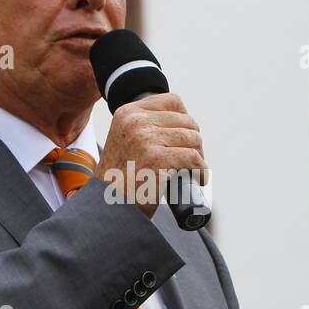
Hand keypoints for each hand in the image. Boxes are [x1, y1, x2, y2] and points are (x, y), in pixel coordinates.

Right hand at [95, 93, 208, 218]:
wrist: (107, 207)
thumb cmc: (119, 180)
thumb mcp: (124, 141)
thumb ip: (143, 128)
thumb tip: (181, 123)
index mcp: (127, 113)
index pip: (172, 100)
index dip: (184, 119)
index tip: (183, 137)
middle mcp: (136, 122)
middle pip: (187, 121)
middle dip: (193, 140)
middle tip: (189, 159)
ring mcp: (146, 139)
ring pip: (193, 139)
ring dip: (198, 155)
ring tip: (192, 169)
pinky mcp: (158, 159)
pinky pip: (194, 158)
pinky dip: (201, 170)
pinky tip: (198, 178)